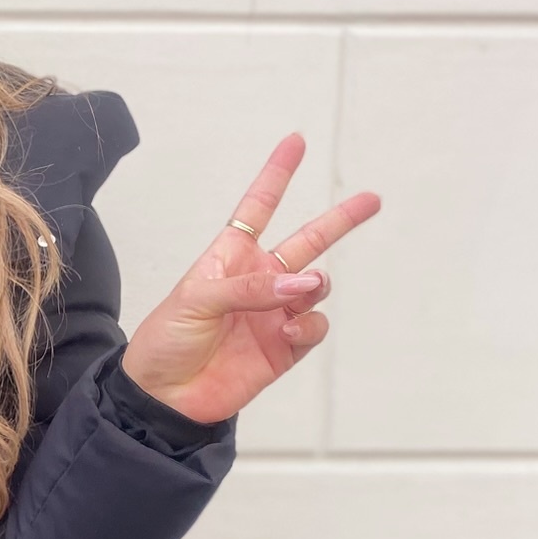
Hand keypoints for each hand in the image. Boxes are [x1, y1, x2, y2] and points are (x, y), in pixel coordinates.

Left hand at [118, 133, 380, 426]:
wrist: (165, 396)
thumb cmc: (167, 340)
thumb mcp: (196, 300)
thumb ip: (249, 287)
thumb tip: (304, 284)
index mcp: (230, 257)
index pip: (258, 208)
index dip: (276, 176)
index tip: (295, 142)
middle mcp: (258, 280)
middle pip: (308, 241)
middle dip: (340, 221)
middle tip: (372, 200)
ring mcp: (274, 313)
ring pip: (316, 287)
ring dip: (315, 286)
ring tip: (300, 295)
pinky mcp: (285, 346)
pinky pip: (314, 327)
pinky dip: (309, 325)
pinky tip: (289, 331)